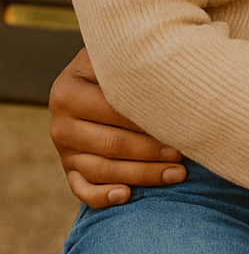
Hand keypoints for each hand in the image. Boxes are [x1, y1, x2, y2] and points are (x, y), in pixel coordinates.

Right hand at [49, 48, 185, 207]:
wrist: (96, 80)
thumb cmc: (120, 66)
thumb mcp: (119, 57)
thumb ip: (134, 61)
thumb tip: (172, 67)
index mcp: (67, 91)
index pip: (113, 111)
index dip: (147, 121)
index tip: (179, 126)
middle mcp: (60, 123)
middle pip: (111, 144)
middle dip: (151, 152)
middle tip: (183, 154)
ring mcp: (64, 150)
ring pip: (102, 170)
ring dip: (142, 175)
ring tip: (176, 174)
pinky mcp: (70, 170)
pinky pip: (83, 190)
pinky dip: (103, 197)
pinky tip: (127, 195)